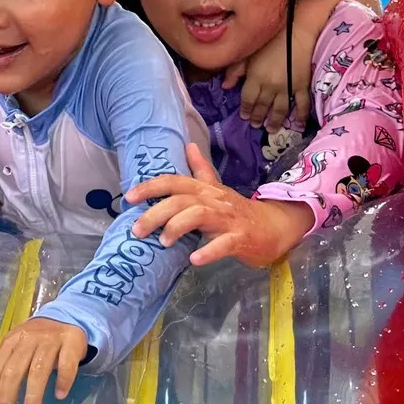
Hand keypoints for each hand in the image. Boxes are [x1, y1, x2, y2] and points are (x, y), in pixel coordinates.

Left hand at [0, 317, 88, 403]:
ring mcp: (50, 340)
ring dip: (32, 395)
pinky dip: (63, 380)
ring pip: (38, 370)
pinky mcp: (71, 342)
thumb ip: (8, 369)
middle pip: (13, 370)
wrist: (67, 318)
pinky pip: (66, 364)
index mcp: (10, 341)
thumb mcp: (19, 349)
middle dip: (7, 398)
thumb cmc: (38, 341)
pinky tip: (60, 395)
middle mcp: (28, 339)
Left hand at [126, 143, 313, 266]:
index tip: (128, 197)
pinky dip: (208, 251)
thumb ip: (200, 170)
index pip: (175, 182)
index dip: (151, 187)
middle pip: (182, 200)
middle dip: (155, 213)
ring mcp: (229, 219)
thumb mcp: (217, 189)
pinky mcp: (241, 239)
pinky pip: (224, 244)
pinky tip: (194, 259)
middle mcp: (215, 200)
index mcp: (206, 190)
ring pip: (200, 215)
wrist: (274, 227)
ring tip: (163, 242)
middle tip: (136, 230)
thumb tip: (188, 145)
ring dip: (178, 227)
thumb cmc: (238, 211)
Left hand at [241, 26, 313, 130]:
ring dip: (274, 121)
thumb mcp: (248, 53)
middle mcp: (270, 86)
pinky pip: (302, 104)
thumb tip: (225, 86)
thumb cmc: (270, 40)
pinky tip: (298, 124)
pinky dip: (300, 116)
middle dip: (258, 117)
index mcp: (255, 78)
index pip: (248, 99)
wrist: (296, 32)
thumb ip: (235, 70)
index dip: (246, 109)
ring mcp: (287, 88)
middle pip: (262, 106)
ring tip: (271, 129)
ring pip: (279, 109)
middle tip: (256, 125)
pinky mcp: (302, 86)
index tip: (244, 117)